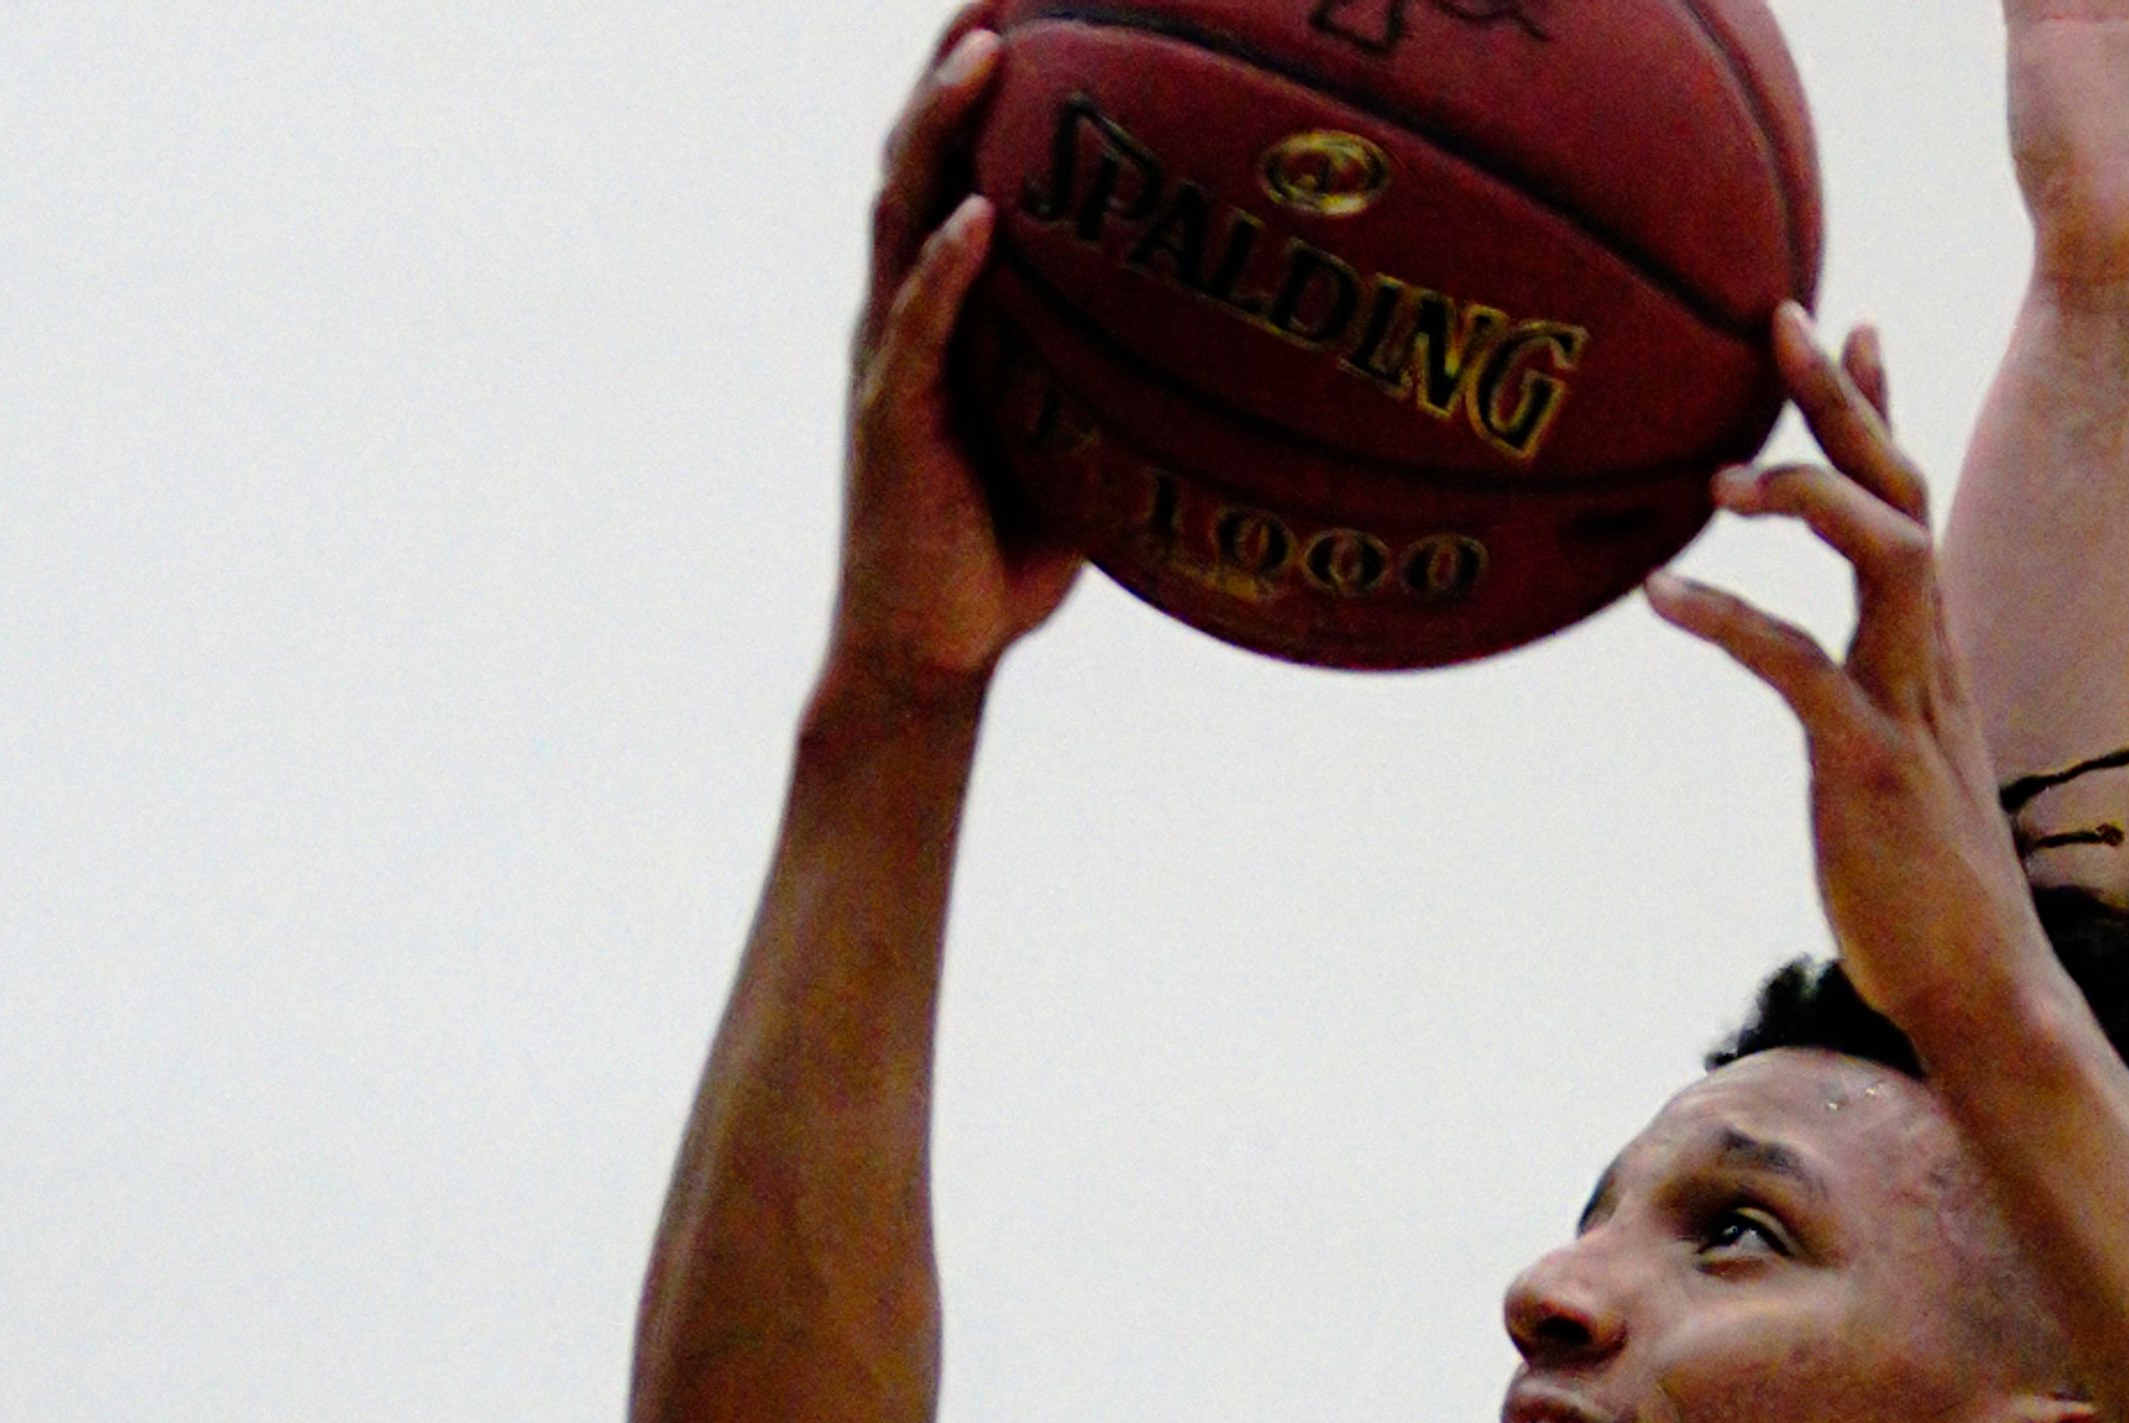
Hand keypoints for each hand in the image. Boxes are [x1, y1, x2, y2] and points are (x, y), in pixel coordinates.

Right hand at [828, 18, 1084, 710]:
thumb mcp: (1082, 443)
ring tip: (985, 51)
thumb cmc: (1010, 551)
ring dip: (940, 127)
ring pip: (903, 210)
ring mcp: (889, 355)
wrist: (933, 651)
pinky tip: (978, 215)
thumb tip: (1240, 346)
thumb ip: (1124, 378)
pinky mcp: (888, 418)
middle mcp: (906, 306)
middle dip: (955, 60)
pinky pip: (917, 327)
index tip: (1035, 0)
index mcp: (948, 304)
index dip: (985, 80)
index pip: (959, 163)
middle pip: (920, 152)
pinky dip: (946, 267)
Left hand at [1651, 324, 2065, 1069]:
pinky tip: (1664, 594)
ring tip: (1720, 476)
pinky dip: (1730, 619)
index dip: (1880, 414)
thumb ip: (1870, 720)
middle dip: (1844, 403)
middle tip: (1783, 316)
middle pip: (1900, 495)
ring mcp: (1907, 710)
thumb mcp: (1900, 786)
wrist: (1985, 994)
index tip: (1851, 328)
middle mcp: (1930, 664)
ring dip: (1806, 497)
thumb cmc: (1929, 905)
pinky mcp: (1870, 767)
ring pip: (1884, 555)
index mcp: (1933, 662)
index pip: (1912, 506)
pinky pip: (1799, 666)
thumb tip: (1833, 698)